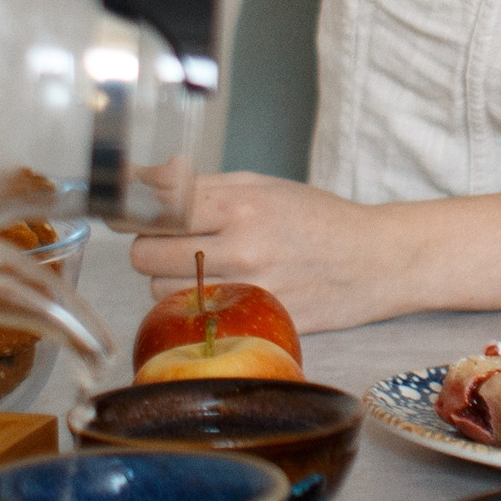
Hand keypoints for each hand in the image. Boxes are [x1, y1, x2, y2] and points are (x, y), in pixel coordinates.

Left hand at [130, 173, 415, 333]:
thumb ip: (199, 185)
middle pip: (146, 256)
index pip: (155, 209)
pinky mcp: (256, 323)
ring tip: (202, 269)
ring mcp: (249, 291)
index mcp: (241, 206)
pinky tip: (217, 294)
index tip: (125, 210)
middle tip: (171, 242)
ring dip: (169, 280)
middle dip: (148, 246)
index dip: (133, 210)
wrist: (375, 261)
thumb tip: (143, 177)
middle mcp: (242, 249)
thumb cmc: (318, 218)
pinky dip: (195, 307)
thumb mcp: (261, 185)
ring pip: (162, 293)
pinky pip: (195, 319)